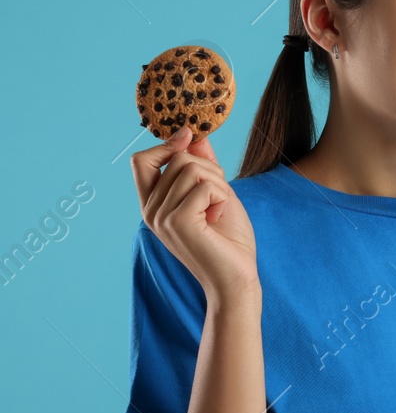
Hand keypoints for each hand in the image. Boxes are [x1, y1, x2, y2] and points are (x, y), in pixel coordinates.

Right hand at [130, 126, 259, 299]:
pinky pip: (204, 185)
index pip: (141, 161)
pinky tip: (219, 218)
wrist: (237, 278)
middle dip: (210, 170)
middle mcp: (150, 210)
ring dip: (219, 185)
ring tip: (218, 211)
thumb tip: (194, 134)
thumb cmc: (228, 240)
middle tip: (219, 199)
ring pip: (192, 169)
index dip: (166, 145)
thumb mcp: (215, 194)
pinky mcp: (178, 222)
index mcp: (153, 204)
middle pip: (178, 159)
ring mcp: (161, 216)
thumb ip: (203, 166)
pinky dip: (222, 197)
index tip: (189, 137)